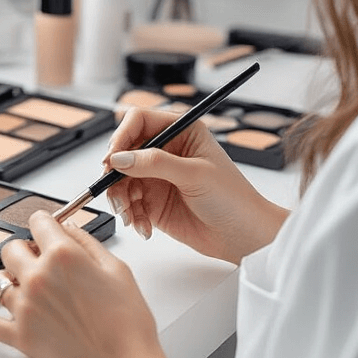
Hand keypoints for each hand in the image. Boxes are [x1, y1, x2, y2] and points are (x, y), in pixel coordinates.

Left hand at [0, 211, 175, 357]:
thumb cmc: (126, 323)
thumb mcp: (117, 270)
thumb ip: (88, 243)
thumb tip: (69, 227)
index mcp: (63, 256)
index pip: (39, 222)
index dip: (45, 224)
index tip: (47, 229)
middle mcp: (38, 277)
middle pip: (12, 249)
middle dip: (25, 250)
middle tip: (39, 259)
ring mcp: (25, 307)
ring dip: (9, 279)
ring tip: (23, 285)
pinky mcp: (19, 335)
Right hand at [105, 105, 288, 263]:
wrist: (244, 237)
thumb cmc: (233, 199)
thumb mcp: (195, 175)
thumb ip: (155, 163)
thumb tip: (120, 158)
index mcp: (181, 131)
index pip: (139, 121)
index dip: (122, 136)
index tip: (113, 158)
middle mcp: (167, 151)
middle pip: (124, 152)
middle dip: (116, 174)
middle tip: (116, 193)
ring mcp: (158, 177)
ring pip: (121, 180)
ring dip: (120, 199)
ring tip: (130, 217)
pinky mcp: (154, 202)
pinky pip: (129, 204)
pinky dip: (130, 215)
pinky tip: (143, 227)